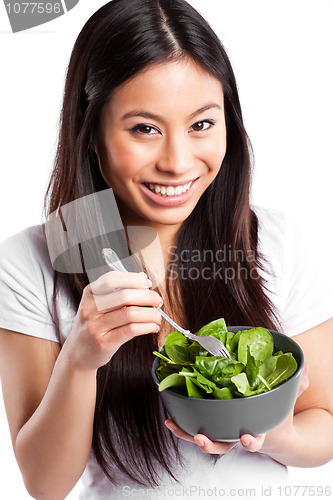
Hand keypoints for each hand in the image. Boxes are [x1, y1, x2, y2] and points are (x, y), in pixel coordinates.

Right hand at [62, 271, 162, 371]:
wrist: (78, 353)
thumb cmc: (93, 326)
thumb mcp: (98, 305)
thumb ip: (118, 291)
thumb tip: (142, 278)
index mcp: (89, 294)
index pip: (111, 279)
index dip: (132, 279)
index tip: (147, 283)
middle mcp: (90, 308)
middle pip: (124, 296)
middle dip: (147, 297)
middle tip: (158, 301)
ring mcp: (95, 326)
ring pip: (130, 314)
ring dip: (150, 314)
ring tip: (157, 316)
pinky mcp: (104, 342)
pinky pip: (131, 330)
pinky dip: (147, 327)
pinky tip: (153, 327)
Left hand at [165, 362, 308, 454]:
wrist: (269, 432)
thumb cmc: (275, 415)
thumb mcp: (286, 400)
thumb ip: (295, 385)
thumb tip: (303, 368)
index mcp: (256, 429)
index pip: (255, 438)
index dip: (251, 440)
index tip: (246, 438)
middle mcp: (236, 434)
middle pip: (224, 444)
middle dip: (212, 443)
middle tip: (202, 438)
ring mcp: (222, 432)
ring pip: (205, 439)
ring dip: (188, 434)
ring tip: (174, 425)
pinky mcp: (211, 426)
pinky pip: (194, 428)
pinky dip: (182, 425)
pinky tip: (171, 418)